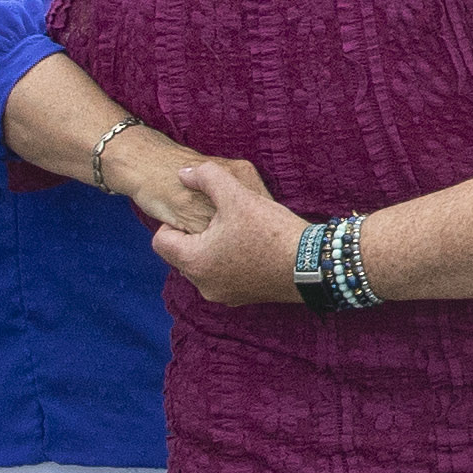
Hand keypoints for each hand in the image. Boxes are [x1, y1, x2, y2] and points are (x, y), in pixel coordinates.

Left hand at [149, 165, 311, 305]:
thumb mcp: (237, 195)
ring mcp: (223, 295)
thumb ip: (206, 178)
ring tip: (238, 230)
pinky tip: (251, 246)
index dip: (174, 220)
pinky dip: (230, 261)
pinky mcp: (242, 298)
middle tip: (220, 218)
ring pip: (203, 265)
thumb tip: (184, 174)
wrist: (311, 264)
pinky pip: (223, 276)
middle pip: (182, 253)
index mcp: (194, 261)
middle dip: (195, 234)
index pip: (161, 240)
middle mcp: (203, 284)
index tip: (197, 210)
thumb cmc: (270, 231)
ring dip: (213, 248)